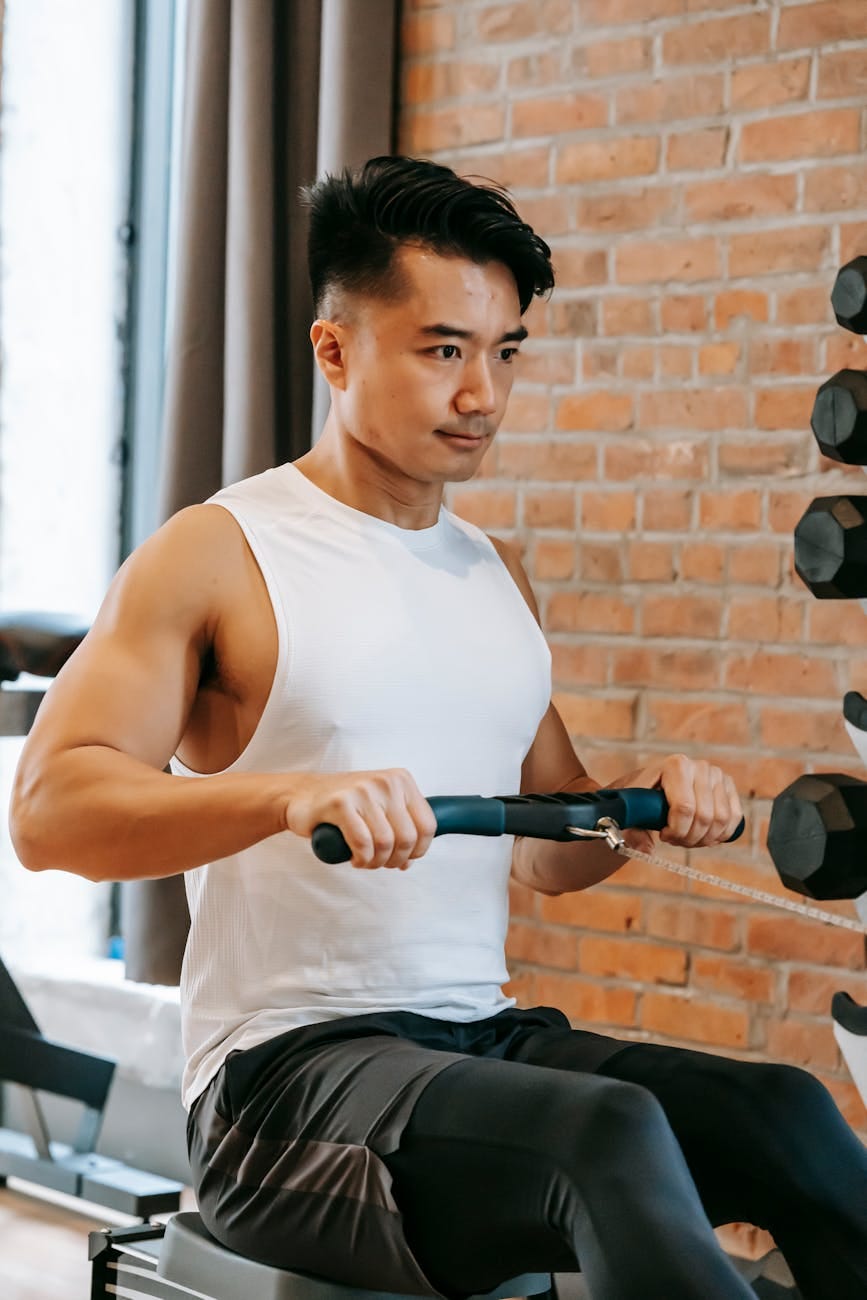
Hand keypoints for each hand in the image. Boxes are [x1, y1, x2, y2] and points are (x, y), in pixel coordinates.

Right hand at [284, 768, 436, 869]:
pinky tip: (355, 859)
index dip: (418, 850)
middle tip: (380, 863)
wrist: (301, 795)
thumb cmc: (344, 806)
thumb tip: (410, 860)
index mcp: (401, 780)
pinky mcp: (340, 802)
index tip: (404, 858)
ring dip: (376, 862)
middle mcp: (386, 782)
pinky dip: (362, 859)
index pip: (428, 825)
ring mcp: (363, 790)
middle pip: (407, 837)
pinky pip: (363, 843)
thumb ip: (399, 829)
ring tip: (365, 861)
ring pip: (386, 843)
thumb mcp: (380, 809)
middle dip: (395, 860)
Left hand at [616, 754, 743, 850]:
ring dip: (705, 838)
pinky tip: (705, 836)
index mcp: (675, 765)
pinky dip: (721, 834)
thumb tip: (647, 850)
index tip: (664, 835)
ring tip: (688, 838)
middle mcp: (700, 767)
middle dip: (689, 838)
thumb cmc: (642, 798)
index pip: (684, 807)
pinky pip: (735, 817)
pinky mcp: (729, 786)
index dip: (676, 830)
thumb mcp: (632, 811)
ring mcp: (717, 775)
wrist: (654, 784)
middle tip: (676, 840)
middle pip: (704, 816)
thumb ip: (634, 832)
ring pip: (721, 820)